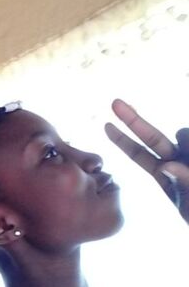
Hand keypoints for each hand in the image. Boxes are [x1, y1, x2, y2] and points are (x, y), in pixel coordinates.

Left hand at [105, 99, 188, 224]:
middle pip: (152, 137)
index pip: (140, 154)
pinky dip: (186, 150)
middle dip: (133, 121)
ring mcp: (188, 151)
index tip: (106, 126)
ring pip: (183, 133)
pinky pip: (187, 135)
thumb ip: (180, 183)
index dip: (122, 140)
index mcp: (165, 173)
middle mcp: (177, 158)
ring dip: (185, 144)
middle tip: (114, 102)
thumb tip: (166, 165)